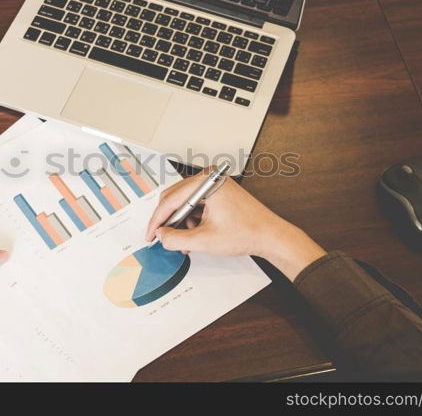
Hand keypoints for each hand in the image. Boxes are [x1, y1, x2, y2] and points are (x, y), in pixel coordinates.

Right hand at [145, 167, 325, 280]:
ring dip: (182, 224)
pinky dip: (192, 221)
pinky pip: (196, 205)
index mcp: (206, 183)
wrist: (270, 236)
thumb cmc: (248, 232)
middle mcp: (210, 179)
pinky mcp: (219, 193)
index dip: (157, 220)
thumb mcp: (205, 240)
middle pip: (175, 198)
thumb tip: (161, 236)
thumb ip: (176, 239)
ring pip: (185, 203)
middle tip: (162, 238)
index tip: (150, 235)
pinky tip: (195, 236)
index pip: (170, 200)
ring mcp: (215, 185)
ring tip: (185, 242)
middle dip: (169, 222)